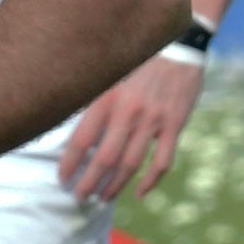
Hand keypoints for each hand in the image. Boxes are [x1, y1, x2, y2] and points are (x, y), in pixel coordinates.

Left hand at [60, 52, 204, 201]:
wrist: (180, 45)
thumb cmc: (140, 63)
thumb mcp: (111, 75)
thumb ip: (94, 101)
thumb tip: (71, 127)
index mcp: (108, 98)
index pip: (81, 139)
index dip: (70, 163)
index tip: (63, 178)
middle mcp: (128, 111)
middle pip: (104, 158)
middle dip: (89, 182)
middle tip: (80, 197)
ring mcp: (153, 120)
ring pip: (130, 164)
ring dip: (115, 185)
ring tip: (103, 198)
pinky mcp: (174, 125)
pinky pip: (161, 162)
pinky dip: (150, 182)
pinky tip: (139, 193)